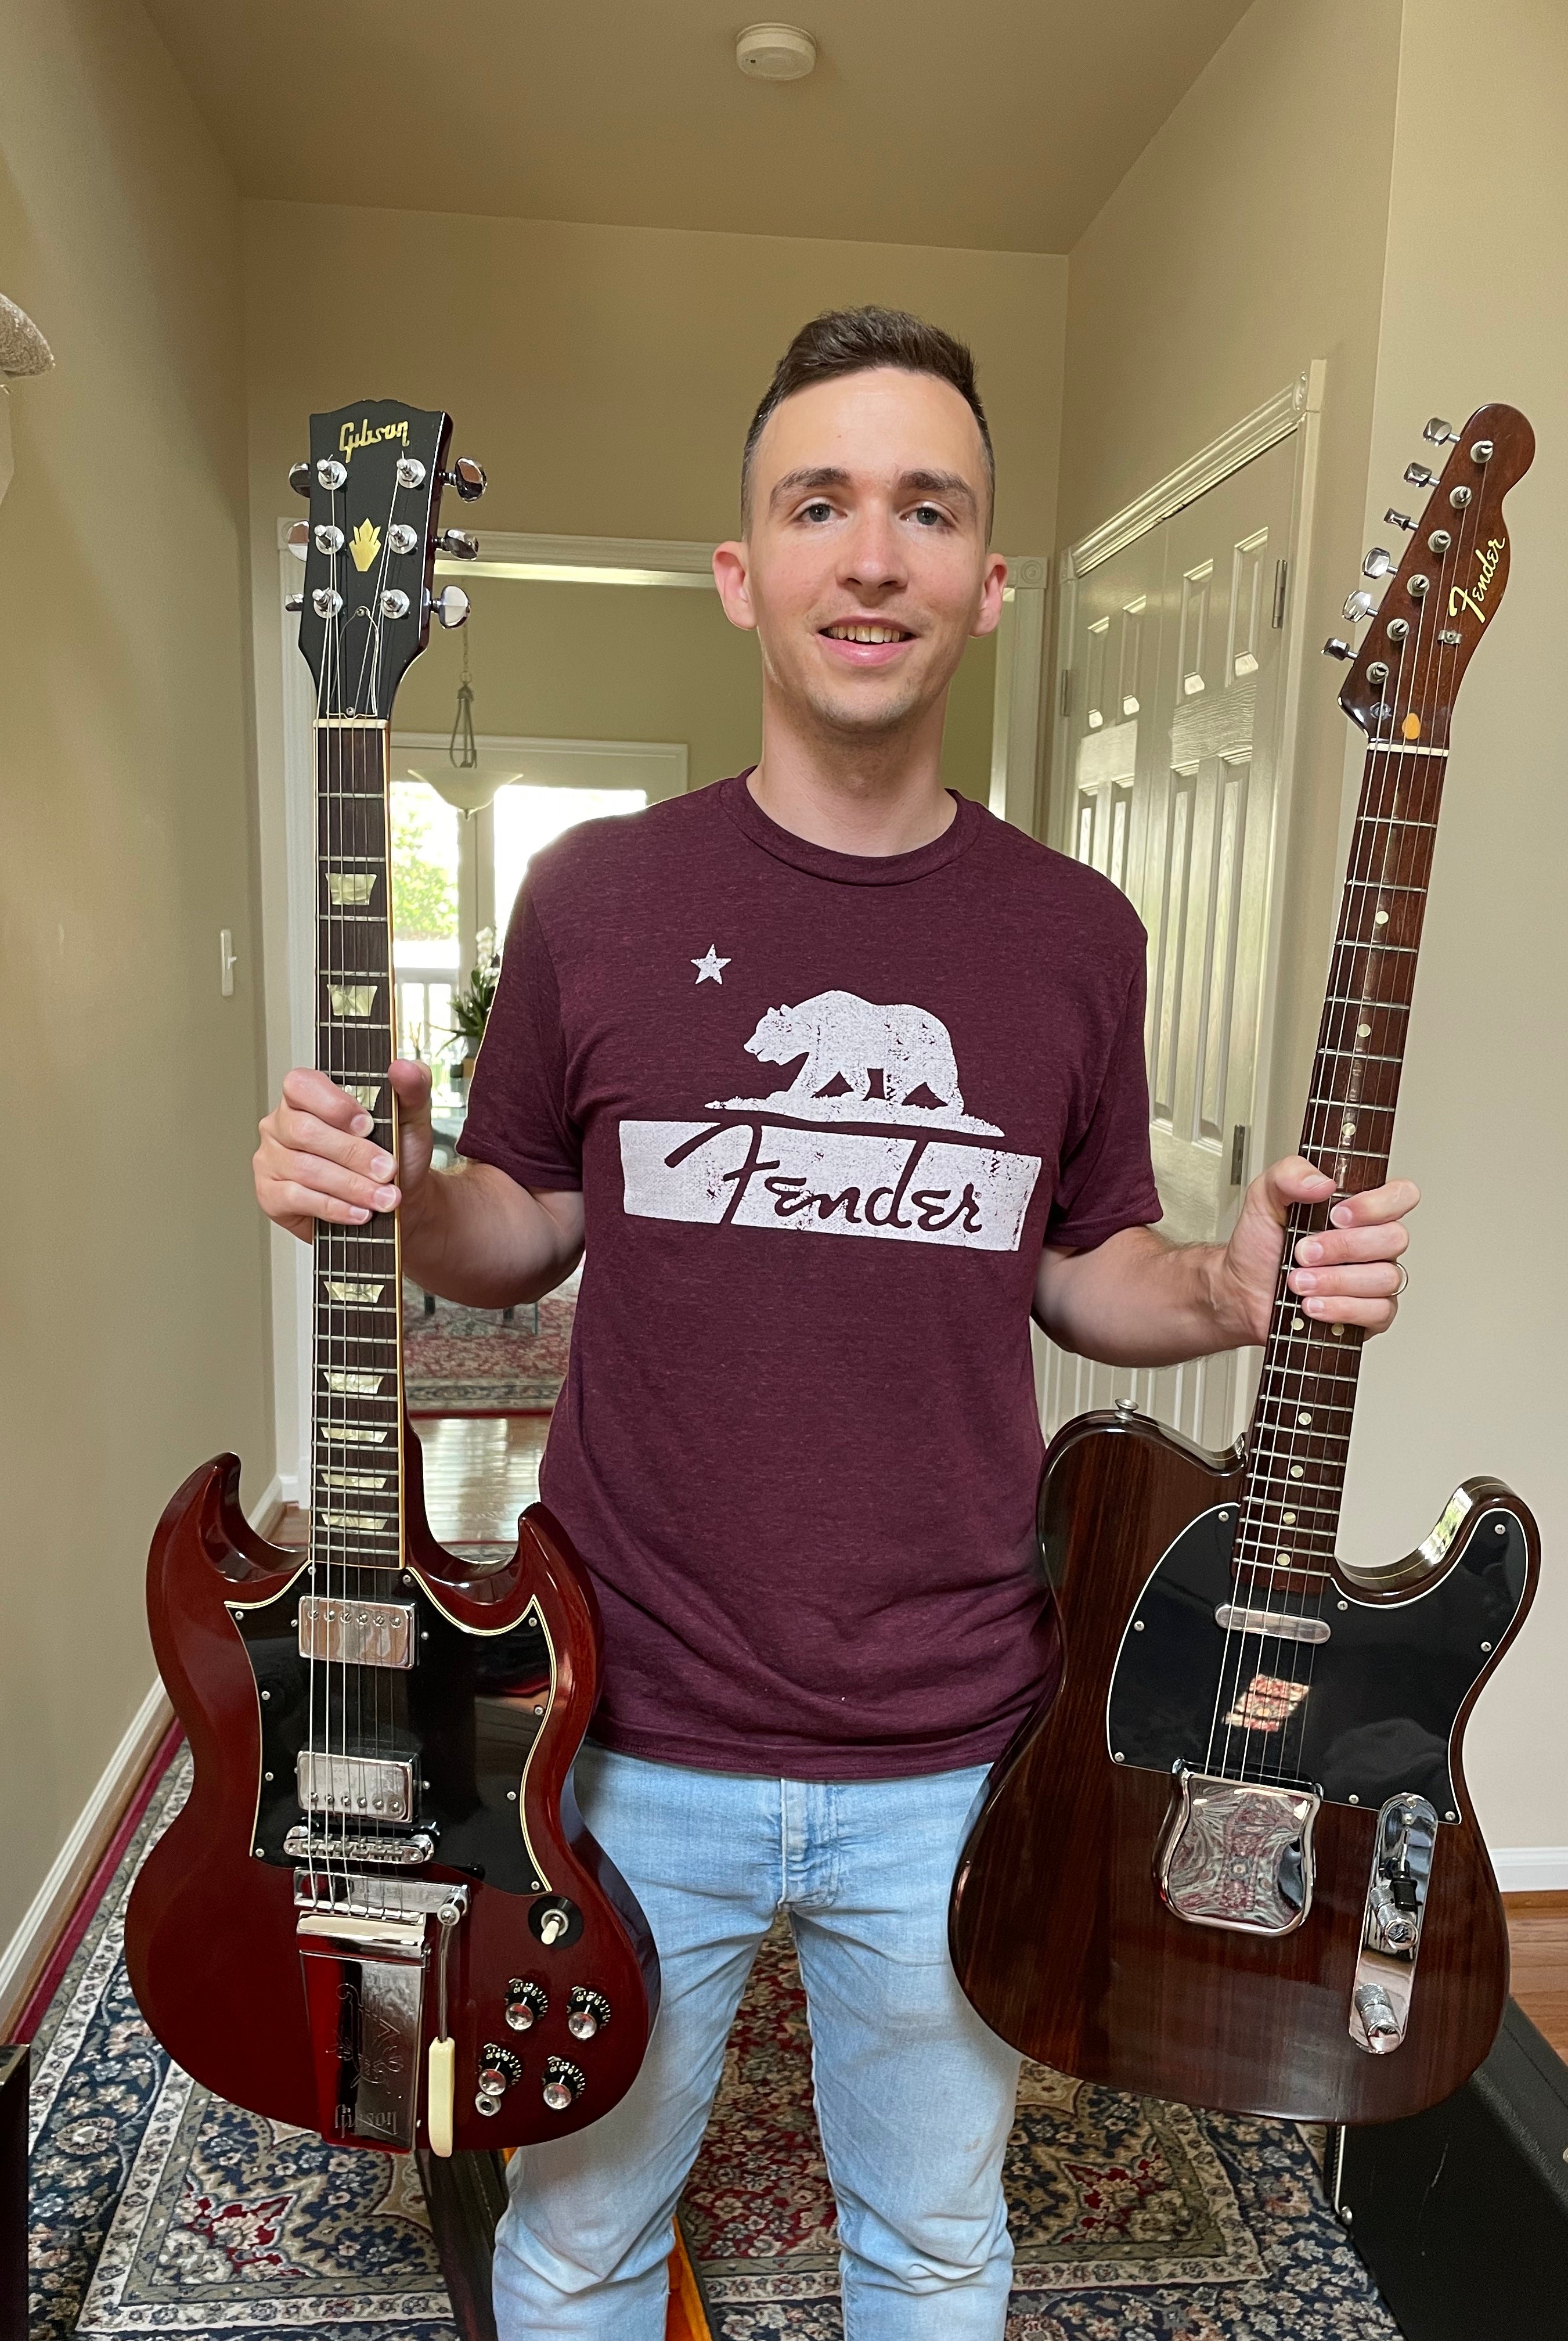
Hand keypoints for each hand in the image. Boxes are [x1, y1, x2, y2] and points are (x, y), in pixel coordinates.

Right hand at [253, 1059, 434, 1242]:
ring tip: (383, 1197)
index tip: (367, 1125)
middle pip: (305, 1131)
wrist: (399, 1201)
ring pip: (305, 1169)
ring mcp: (270, 1159)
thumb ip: (412, 1086)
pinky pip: (296, 1198)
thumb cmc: (396, 1154)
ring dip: (351, 1186)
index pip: (302, 1085)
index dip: (333, 1105)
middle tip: (386, 1170)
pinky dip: (334, 1207)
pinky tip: (359, 1212)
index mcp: (307, 1095)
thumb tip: (403, 1068)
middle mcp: (282, 1123)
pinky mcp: (270, 1194)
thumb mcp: (412, 1117)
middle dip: (352, 1154)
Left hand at [1211, 1156, 1417, 1345]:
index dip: (1377, 1205)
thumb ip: (1290, 1173)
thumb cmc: (1261, 1247)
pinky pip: (1378, 1311)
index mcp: (1359, 1209)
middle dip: (1343, 1247)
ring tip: (1297, 1282)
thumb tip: (1323, 1182)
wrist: (1243, 1293)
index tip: (1337, 1215)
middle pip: (1394, 1238)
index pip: (1401, 1195)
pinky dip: (1341, 1308)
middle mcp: (1373, 1242)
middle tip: (1302, 1253)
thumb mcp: (1264, 1197)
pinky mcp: (1371, 1313)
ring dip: (1335, 1280)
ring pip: (1386, 1277)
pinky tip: (1312, 1305)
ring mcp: (1375, 1277)